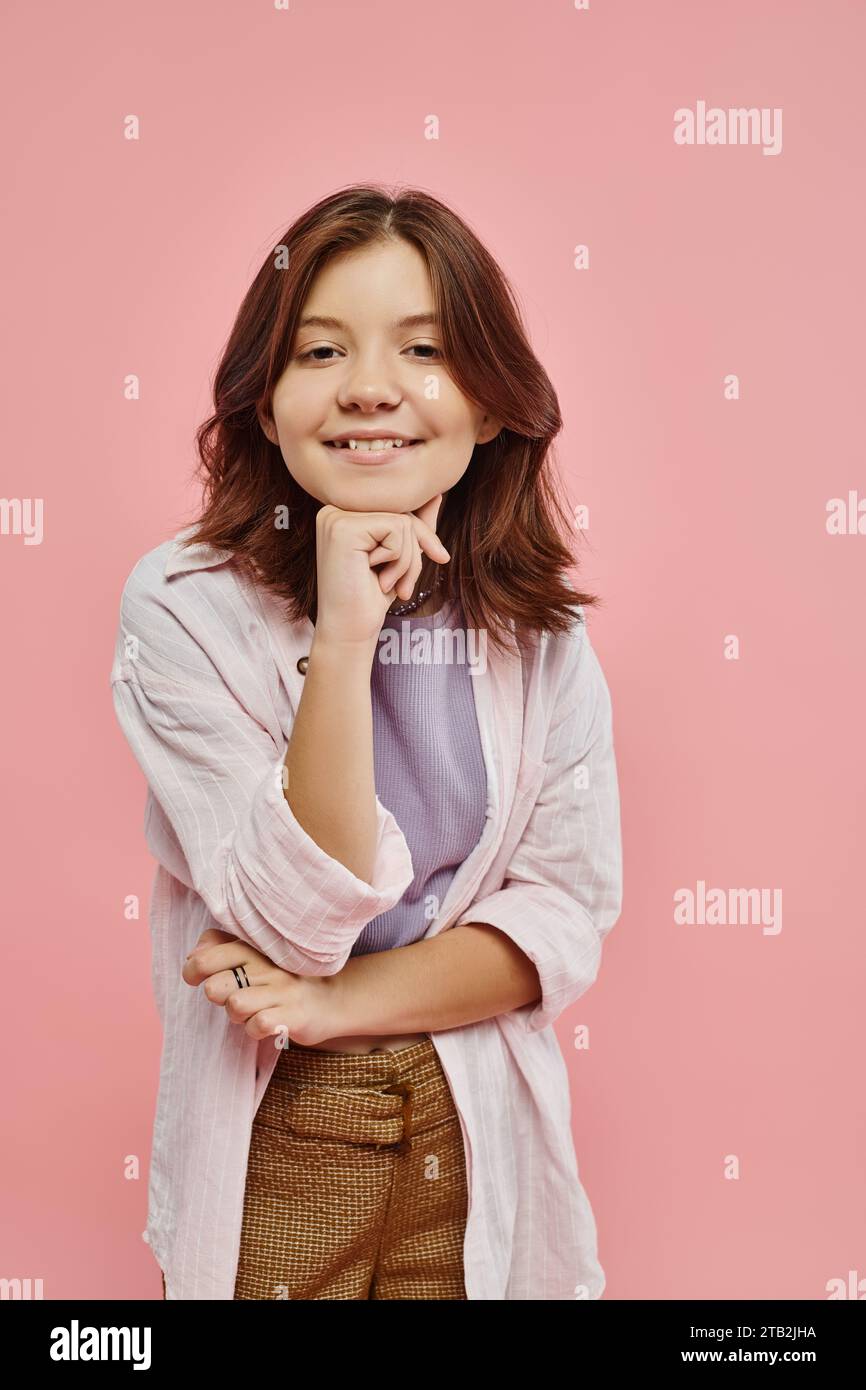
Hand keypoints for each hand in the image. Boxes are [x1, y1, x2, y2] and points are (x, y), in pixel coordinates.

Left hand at [181, 928, 341, 1045]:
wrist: (330, 998)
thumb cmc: (280, 979)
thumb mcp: (252, 955)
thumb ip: (218, 947)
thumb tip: (192, 956)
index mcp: (254, 948)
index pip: (207, 956)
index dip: (192, 971)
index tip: (196, 978)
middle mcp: (267, 966)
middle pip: (215, 987)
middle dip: (217, 998)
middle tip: (233, 997)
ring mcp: (282, 991)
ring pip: (235, 1006)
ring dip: (236, 1015)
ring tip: (250, 1011)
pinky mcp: (294, 1015)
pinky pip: (259, 1025)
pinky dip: (255, 1029)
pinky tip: (265, 1023)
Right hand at [313, 492, 449, 648]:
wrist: (350, 632)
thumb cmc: (370, 597)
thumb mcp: (399, 556)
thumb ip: (414, 524)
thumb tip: (436, 493)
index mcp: (343, 513)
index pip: (397, 507)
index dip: (420, 535)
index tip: (437, 558)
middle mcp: (334, 509)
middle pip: (401, 511)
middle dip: (416, 550)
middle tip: (406, 587)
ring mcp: (335, 516)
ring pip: (403, 521)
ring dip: (407, 561)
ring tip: (387, 584)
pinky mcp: (342, 527)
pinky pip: (396, 528)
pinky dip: (398, 559)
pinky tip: (377, 579)